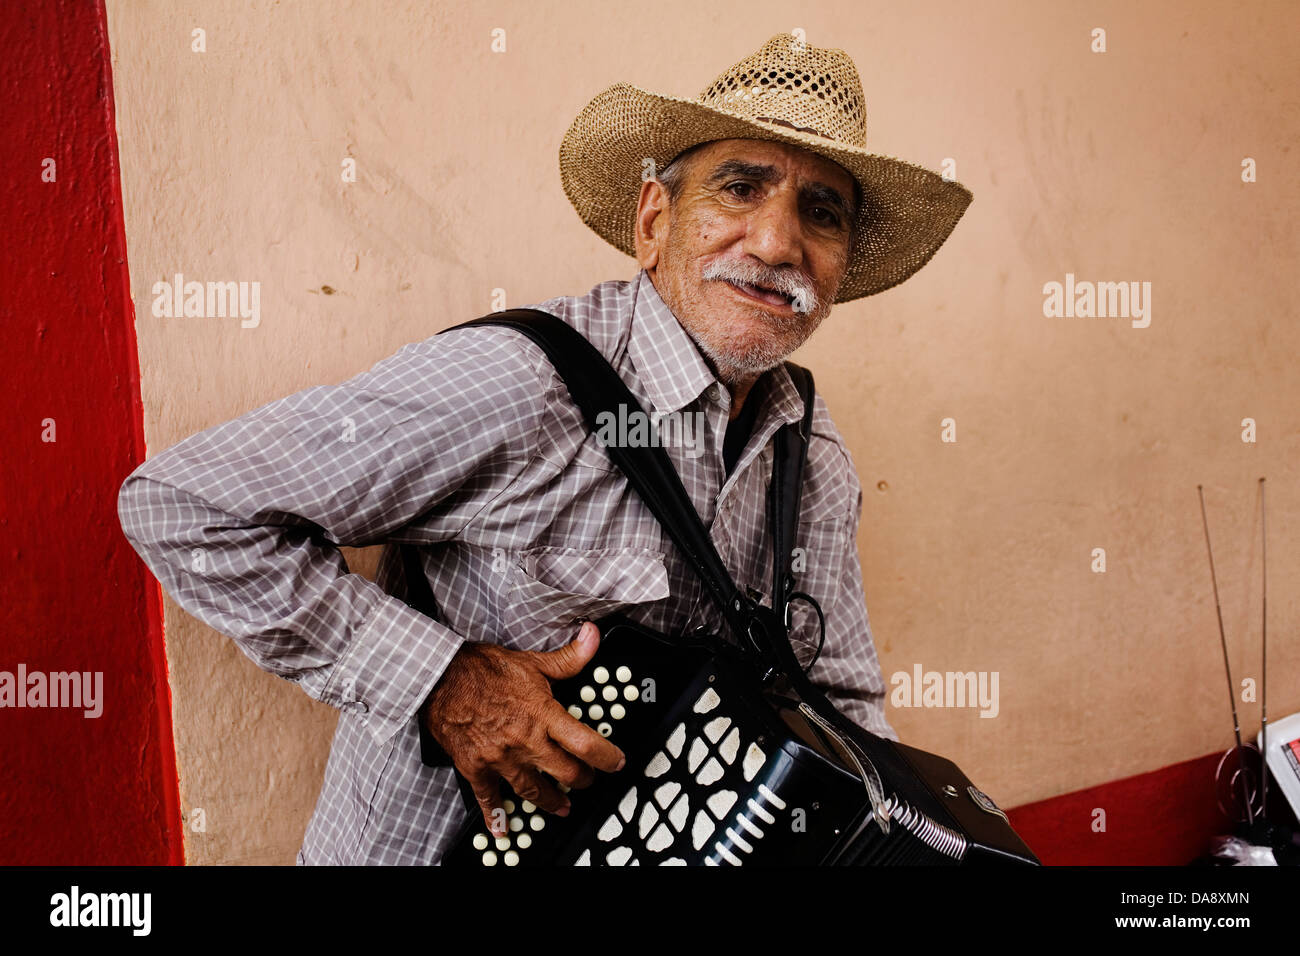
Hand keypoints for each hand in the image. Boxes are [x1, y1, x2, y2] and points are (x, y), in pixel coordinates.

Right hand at [420, 621, 625, 834]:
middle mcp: (524, 741)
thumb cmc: (482, 669)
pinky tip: (503, 830)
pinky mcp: (476, 768)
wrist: (439, 677)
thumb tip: (593, 636)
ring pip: (534, 791)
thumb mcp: (531, 660)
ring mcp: (500, 758)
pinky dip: (496, 817)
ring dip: (552, 802)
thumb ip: (568, 656)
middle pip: (565, 773)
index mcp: (542, 714)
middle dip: (582, 780)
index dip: (606, 758)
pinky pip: (489, 799)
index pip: (585, 744)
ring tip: (562, 807)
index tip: (616, 763)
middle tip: (587, 781)